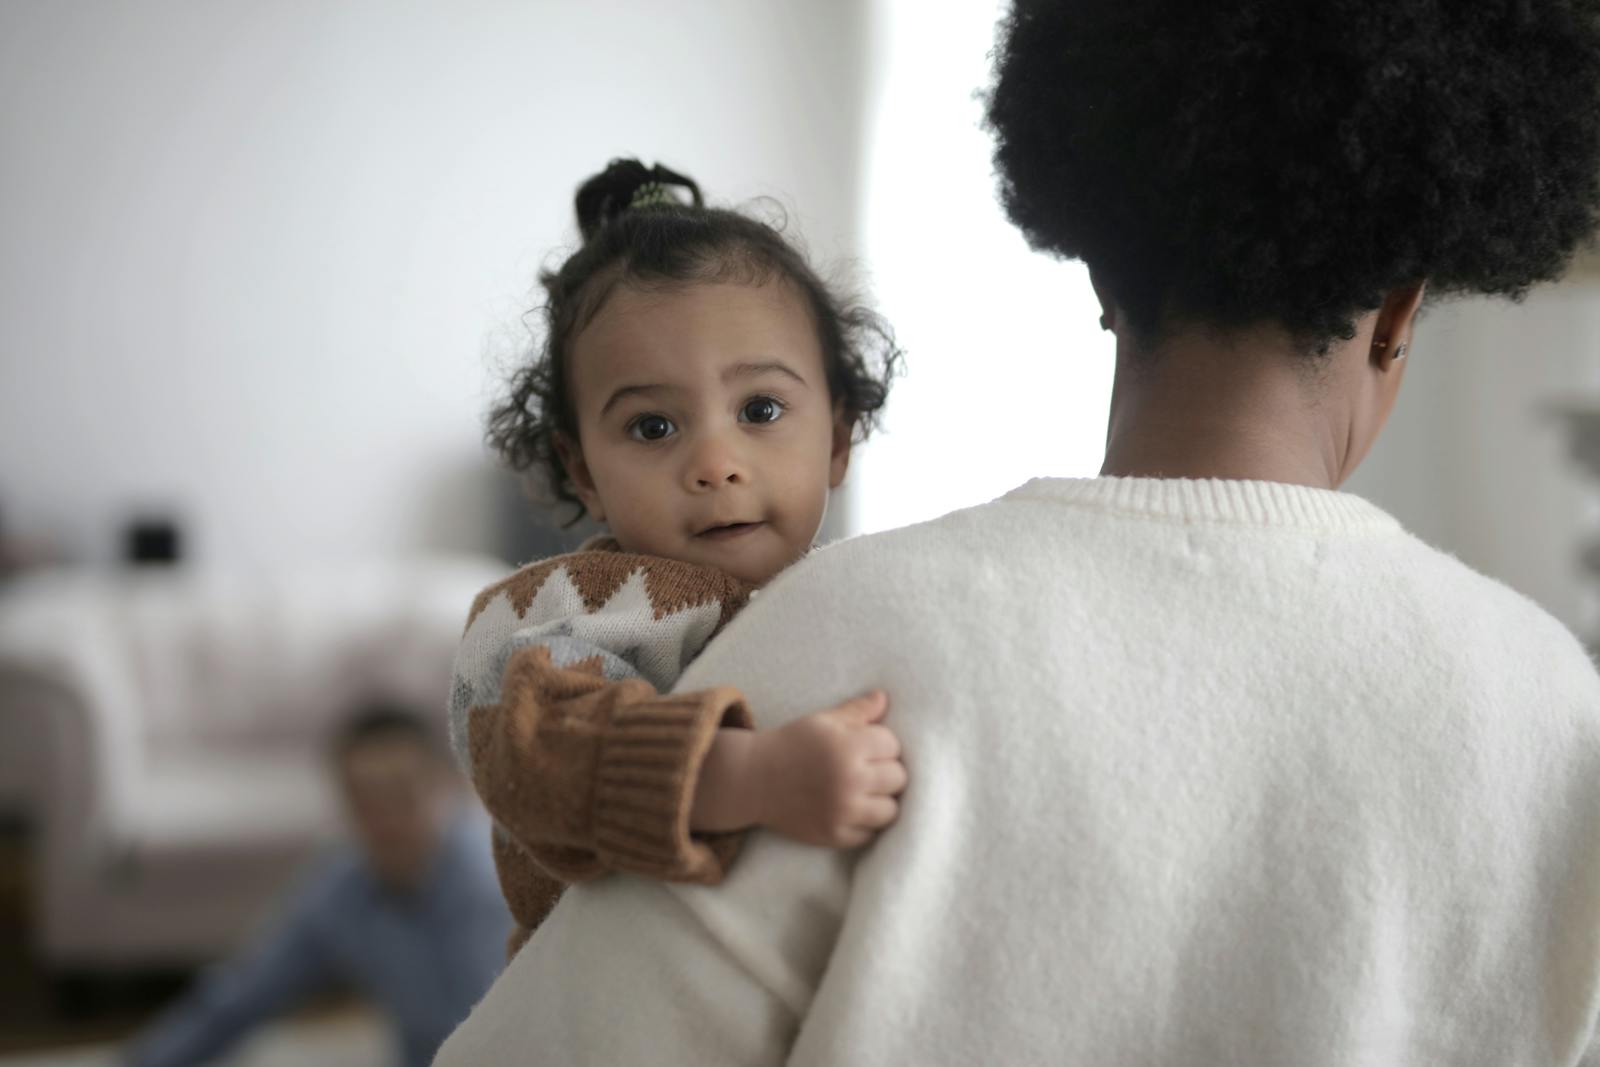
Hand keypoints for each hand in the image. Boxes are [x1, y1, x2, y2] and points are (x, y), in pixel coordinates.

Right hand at [749, 690, 906, 848]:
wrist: (754, 779)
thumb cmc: (792, 744)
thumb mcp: (823, 721)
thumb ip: (857, 710)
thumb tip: (884, 698)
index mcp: (849, 747)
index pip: (893, 746)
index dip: (883, 744)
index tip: (868, 746)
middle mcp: (850, 781)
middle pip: (898, 778)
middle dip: (886, 770)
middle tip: (868, 768)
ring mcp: (843, 812)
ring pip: (891, 811)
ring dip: (882, 799)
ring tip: (866, 791)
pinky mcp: (834, 835)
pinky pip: (870, 834)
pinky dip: (865, 824)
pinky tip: (853, 809)